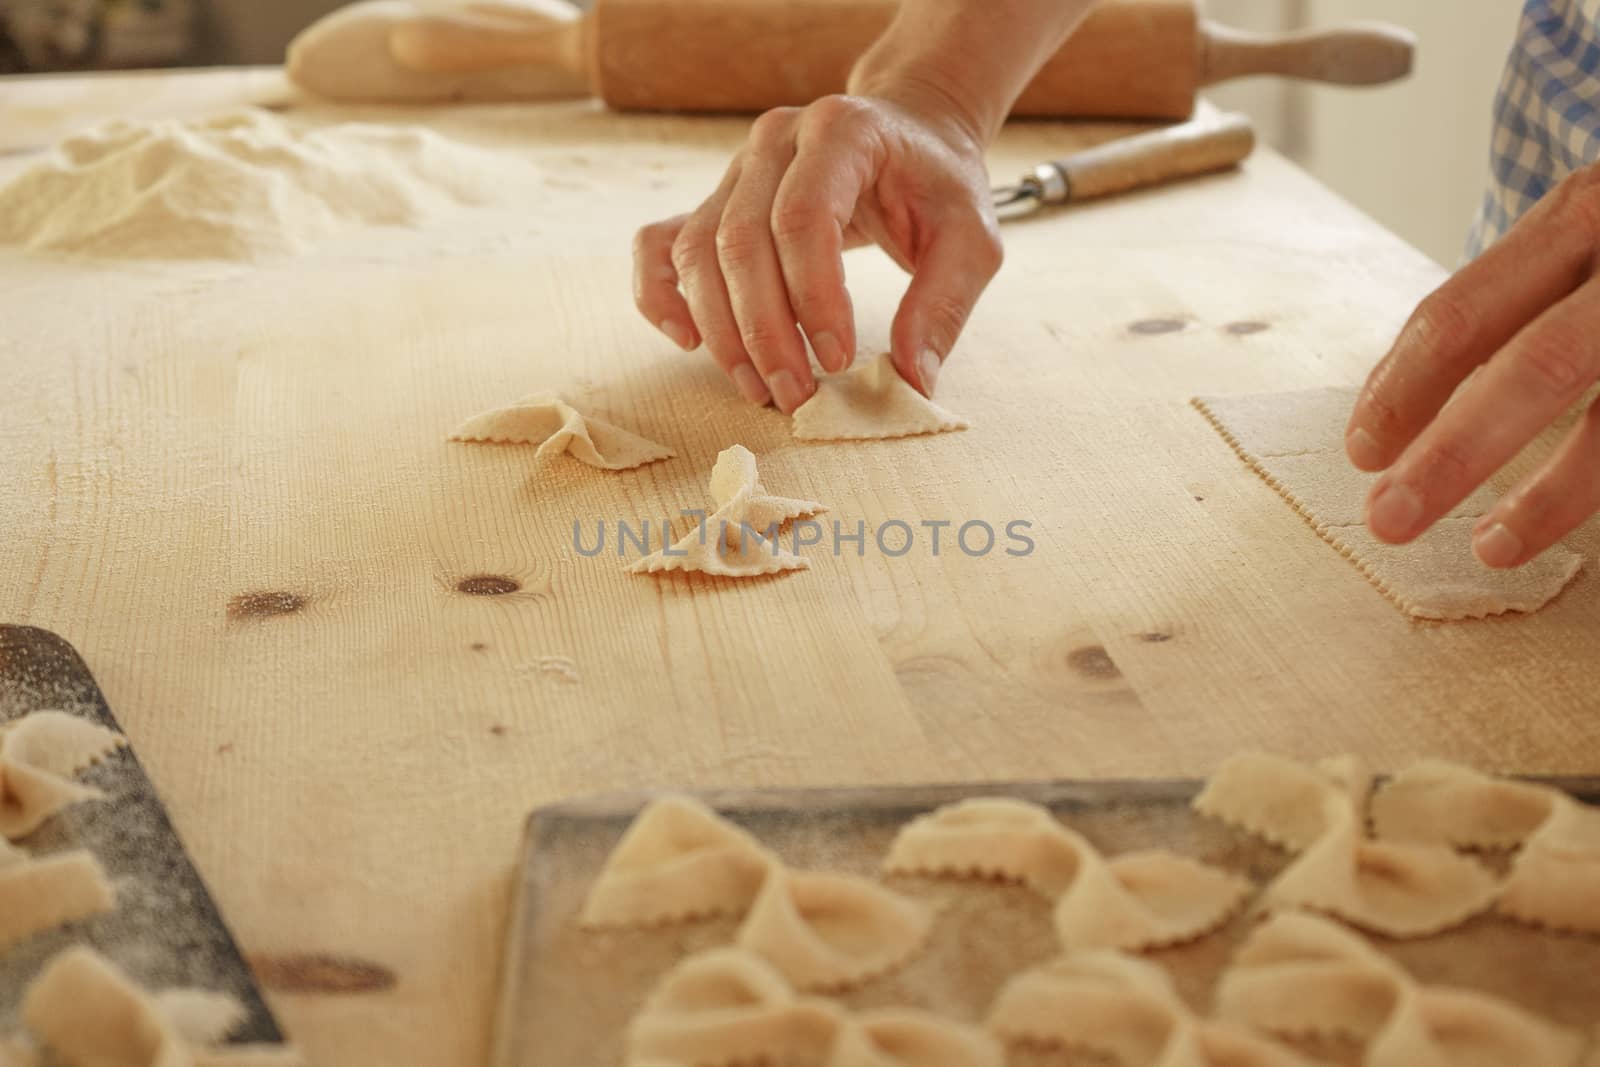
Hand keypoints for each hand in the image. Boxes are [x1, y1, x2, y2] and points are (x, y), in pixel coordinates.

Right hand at [632, 94, 1002, 412]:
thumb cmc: (938, 186)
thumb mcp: (971, 238)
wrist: (910, 136)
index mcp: (841, 131)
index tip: (837, 360)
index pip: (803, 217)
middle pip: (740, 241)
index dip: (812, 297)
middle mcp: (776, 141)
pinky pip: (659, 244)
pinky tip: (689, 342)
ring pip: (697, 251)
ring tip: (761, 388)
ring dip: (722, 332)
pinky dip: (661, 295)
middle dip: (764, 332)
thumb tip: (912, 383)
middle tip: (795, 395)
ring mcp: (737, 169)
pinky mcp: (715, 200)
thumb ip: (945, 305)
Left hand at [1346, 164, 1599, 567]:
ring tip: (1492, 548)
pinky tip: (1587, 532)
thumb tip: (1401, 404)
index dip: (1404, 387)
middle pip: (1539, 363)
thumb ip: (1512, 304)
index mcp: (1583, 214)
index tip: (1362, 453)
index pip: (1464, 310)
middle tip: (1391, 521)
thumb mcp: (1584, 238)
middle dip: (1456, 451)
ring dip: (1557, 492)